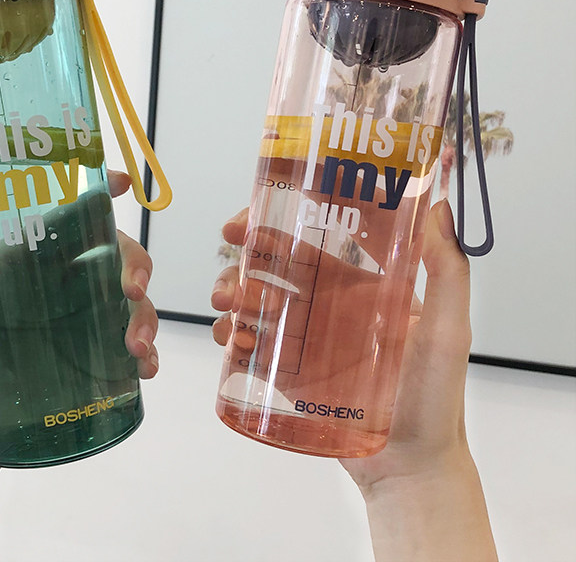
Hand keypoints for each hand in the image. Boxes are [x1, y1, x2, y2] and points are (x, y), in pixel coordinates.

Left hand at [0, 172, 158, 453]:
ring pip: (131, 301)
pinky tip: (143, 368)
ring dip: (146, 314)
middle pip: (115, 254)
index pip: (70, 215)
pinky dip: (146, 354)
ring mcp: (79, 323)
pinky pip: (130, 348)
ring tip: (136, 346)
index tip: (122, 184)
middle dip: (136, 263)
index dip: (101, 193)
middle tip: (132, 288)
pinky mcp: (90, 362)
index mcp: (26, 261)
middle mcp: (59, 286)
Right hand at [211, 200, 496, 559]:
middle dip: (249, 247)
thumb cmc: (434, 398)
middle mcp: (331, 305)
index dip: (292, 215)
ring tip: (227, 303)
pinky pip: (252, 343)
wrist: (410, 470)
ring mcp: (306, 339)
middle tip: (230, 241)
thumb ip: (448, 271)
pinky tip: (230, 338)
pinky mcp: (288, 373)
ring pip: (258, 298)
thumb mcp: (448, 330)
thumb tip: (439, 205)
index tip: (264, 206)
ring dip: (233, 287)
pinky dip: (232, 333)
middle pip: (279, 262)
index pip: (324, 236)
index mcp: (365, 286)